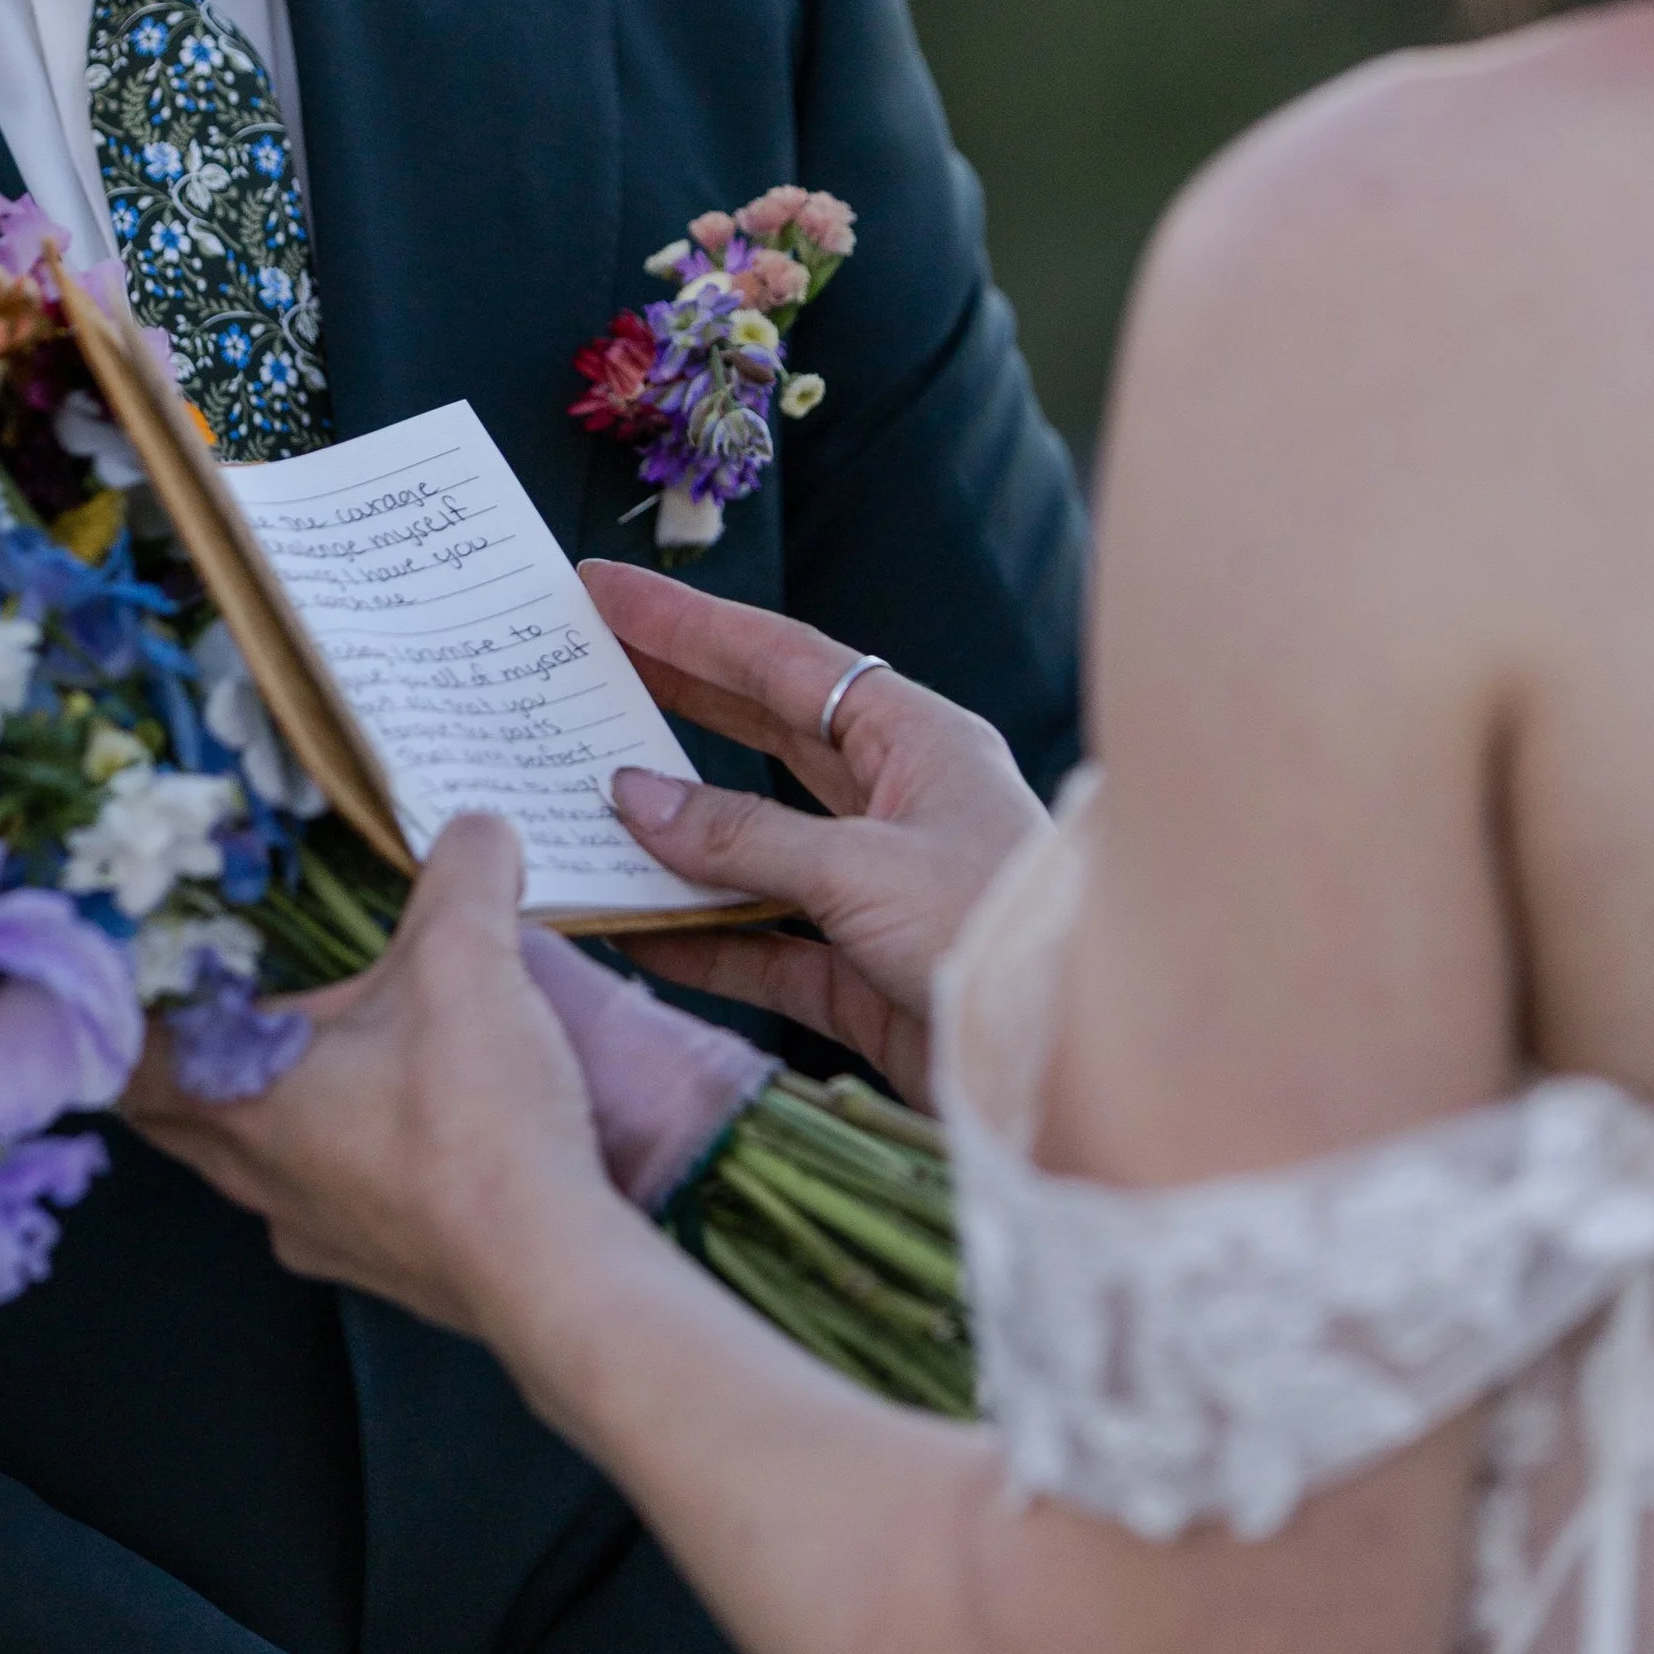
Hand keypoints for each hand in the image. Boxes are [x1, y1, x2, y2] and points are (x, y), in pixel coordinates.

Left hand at [129, 814, 618, 1339]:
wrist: (553, 1270)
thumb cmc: (478, 1125)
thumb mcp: (469, 953)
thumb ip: (463, 865)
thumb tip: (473, 826)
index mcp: (240, 1096)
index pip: (119, 1058)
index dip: (109, 1009)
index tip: (121, 965)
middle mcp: (255, 1173)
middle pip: (172, 1109)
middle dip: (182, 1047)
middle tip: (209, 984)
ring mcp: (310, 1228)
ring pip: (247, 1157)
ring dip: (260, 1101)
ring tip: (307, 1040)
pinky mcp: (371, 1260)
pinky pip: (322, 1196)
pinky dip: (334, 1151)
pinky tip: (391, 1114)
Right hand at [586, 560, 1049, 1107]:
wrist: (1073, 1064)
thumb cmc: (993, 933)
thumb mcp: (861, 869)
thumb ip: (740, 837)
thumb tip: (632, 797)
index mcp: (917, 739)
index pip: (779, 659)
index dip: (686, 623)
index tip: (603, 588)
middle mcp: (897, 801)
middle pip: (762, 733)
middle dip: (672, 700)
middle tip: (580, 666)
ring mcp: (879, 889)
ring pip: (755, 844)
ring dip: (676, 831)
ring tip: (583, 796)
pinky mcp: (866, 975)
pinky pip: (763, 945)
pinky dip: (700, 937)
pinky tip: (633, 925)